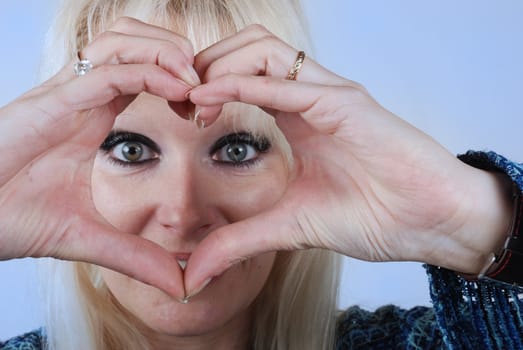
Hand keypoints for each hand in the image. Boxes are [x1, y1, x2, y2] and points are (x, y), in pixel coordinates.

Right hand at [0, 17, 198, 299]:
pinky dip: (146, 72)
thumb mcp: (91, 238)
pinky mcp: (51, 103)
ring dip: (164, 51)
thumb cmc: (14, 220)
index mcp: (94, 115)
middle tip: (207, 83)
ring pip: (120, 43)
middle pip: (134, 42)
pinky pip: (106, 72)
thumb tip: (178, 283)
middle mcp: (82, 97)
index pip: (143, 72)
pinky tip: (179, 90)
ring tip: (194, 79)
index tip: (205, 106)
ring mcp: (66, 95)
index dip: (179, 79)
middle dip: (176, 51)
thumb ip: (137, 256)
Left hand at [184, 25, 511, 295]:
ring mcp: (329, 94)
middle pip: (248, 48)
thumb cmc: (373, 216)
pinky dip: (245, 83)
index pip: (242, 76)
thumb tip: (192, 272)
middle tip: (178, 98)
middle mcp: (311, 97)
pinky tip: (212, 97)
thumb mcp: (288, 228)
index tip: (180, 112)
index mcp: (297, 116)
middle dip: (204, 63)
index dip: (204, 86)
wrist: (430, 222)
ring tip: (193, 98)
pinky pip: (288, 82)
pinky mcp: (347, 103)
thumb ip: (238, 241)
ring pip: (264, 49)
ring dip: (220, 65)